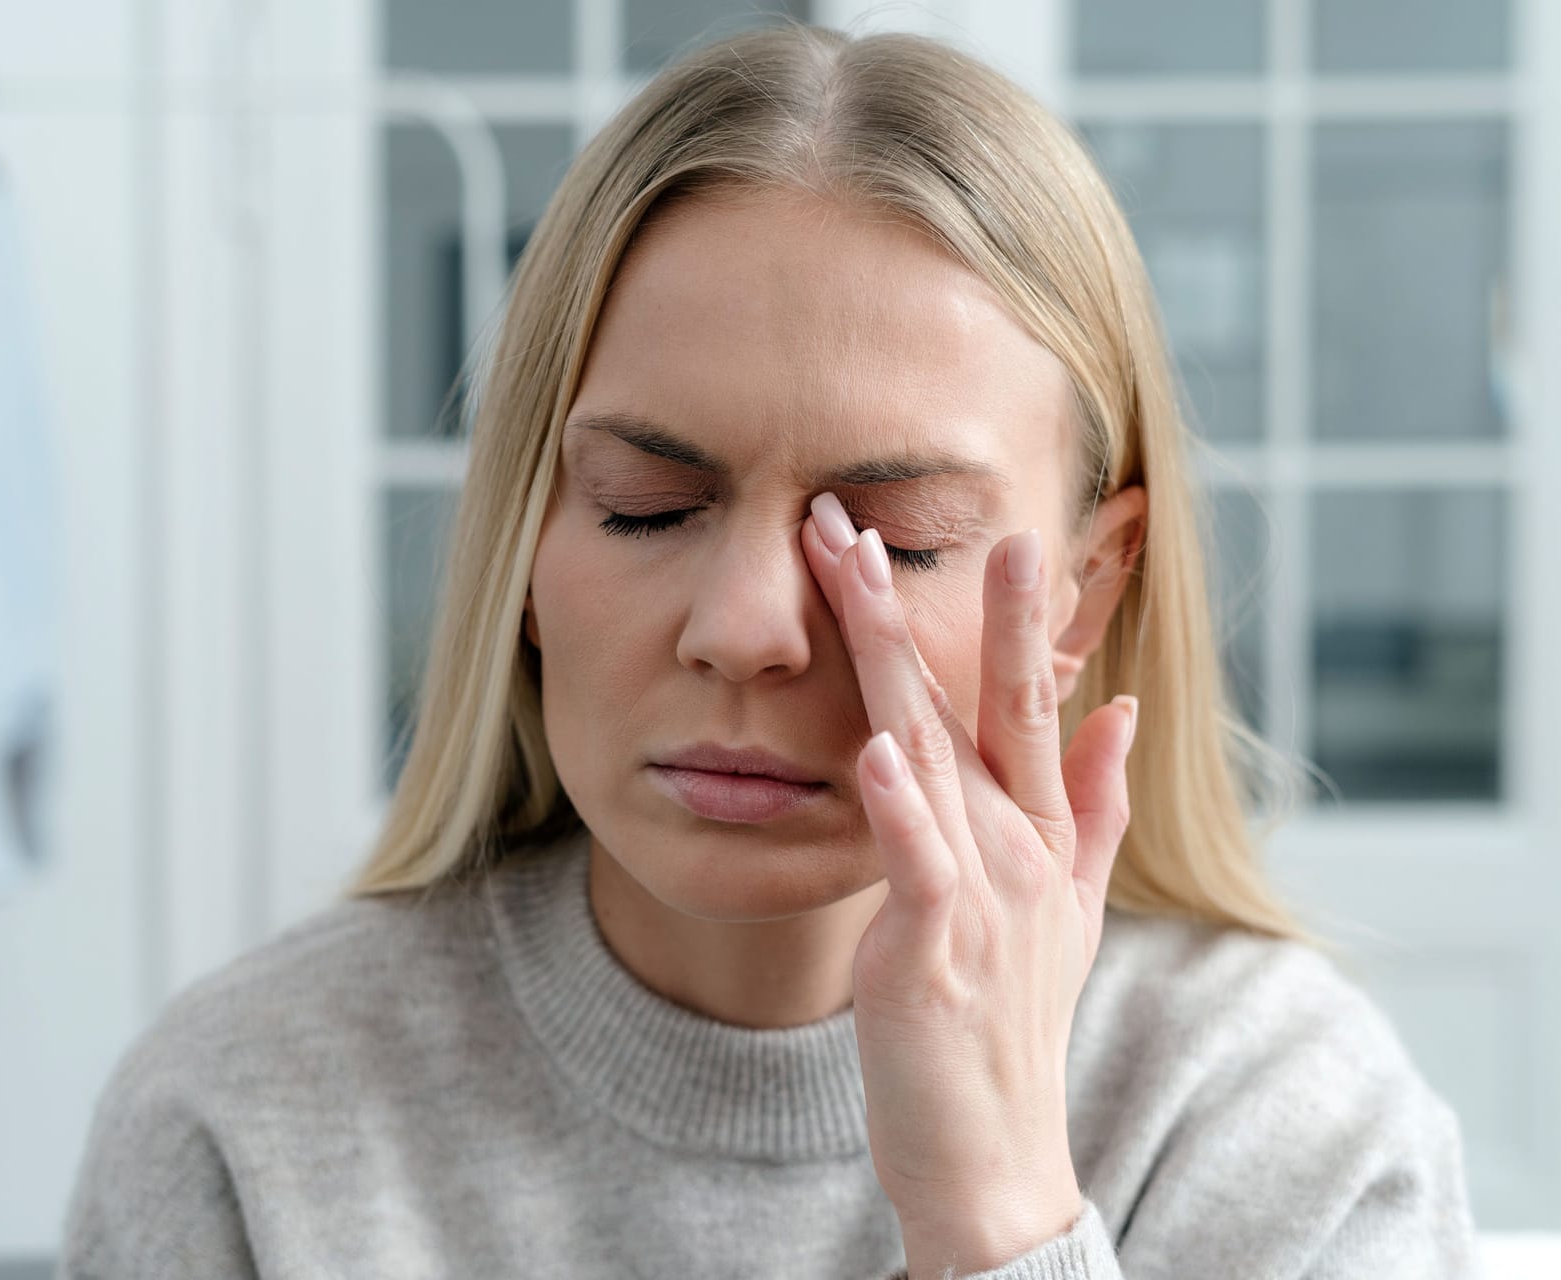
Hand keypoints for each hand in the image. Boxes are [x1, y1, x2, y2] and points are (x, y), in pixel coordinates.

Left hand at [800, 493, 1138, 1274]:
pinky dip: (898, 809)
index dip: (1003, 613)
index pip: (1021, 698)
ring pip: (932, 753)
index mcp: (1037, 829)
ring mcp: (982, 894)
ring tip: (858, 573)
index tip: (986, 525)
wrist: (996, 1155)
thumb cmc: (1011, 1021)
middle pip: (972, 701)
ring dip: (896, 660)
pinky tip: (875, 750)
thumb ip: (1094, 805)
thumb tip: (1123, 709)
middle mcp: (1017, 846)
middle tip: (869, 510)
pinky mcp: (936, 950)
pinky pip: (918, 866)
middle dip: (927, 601)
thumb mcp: (1068, 907)